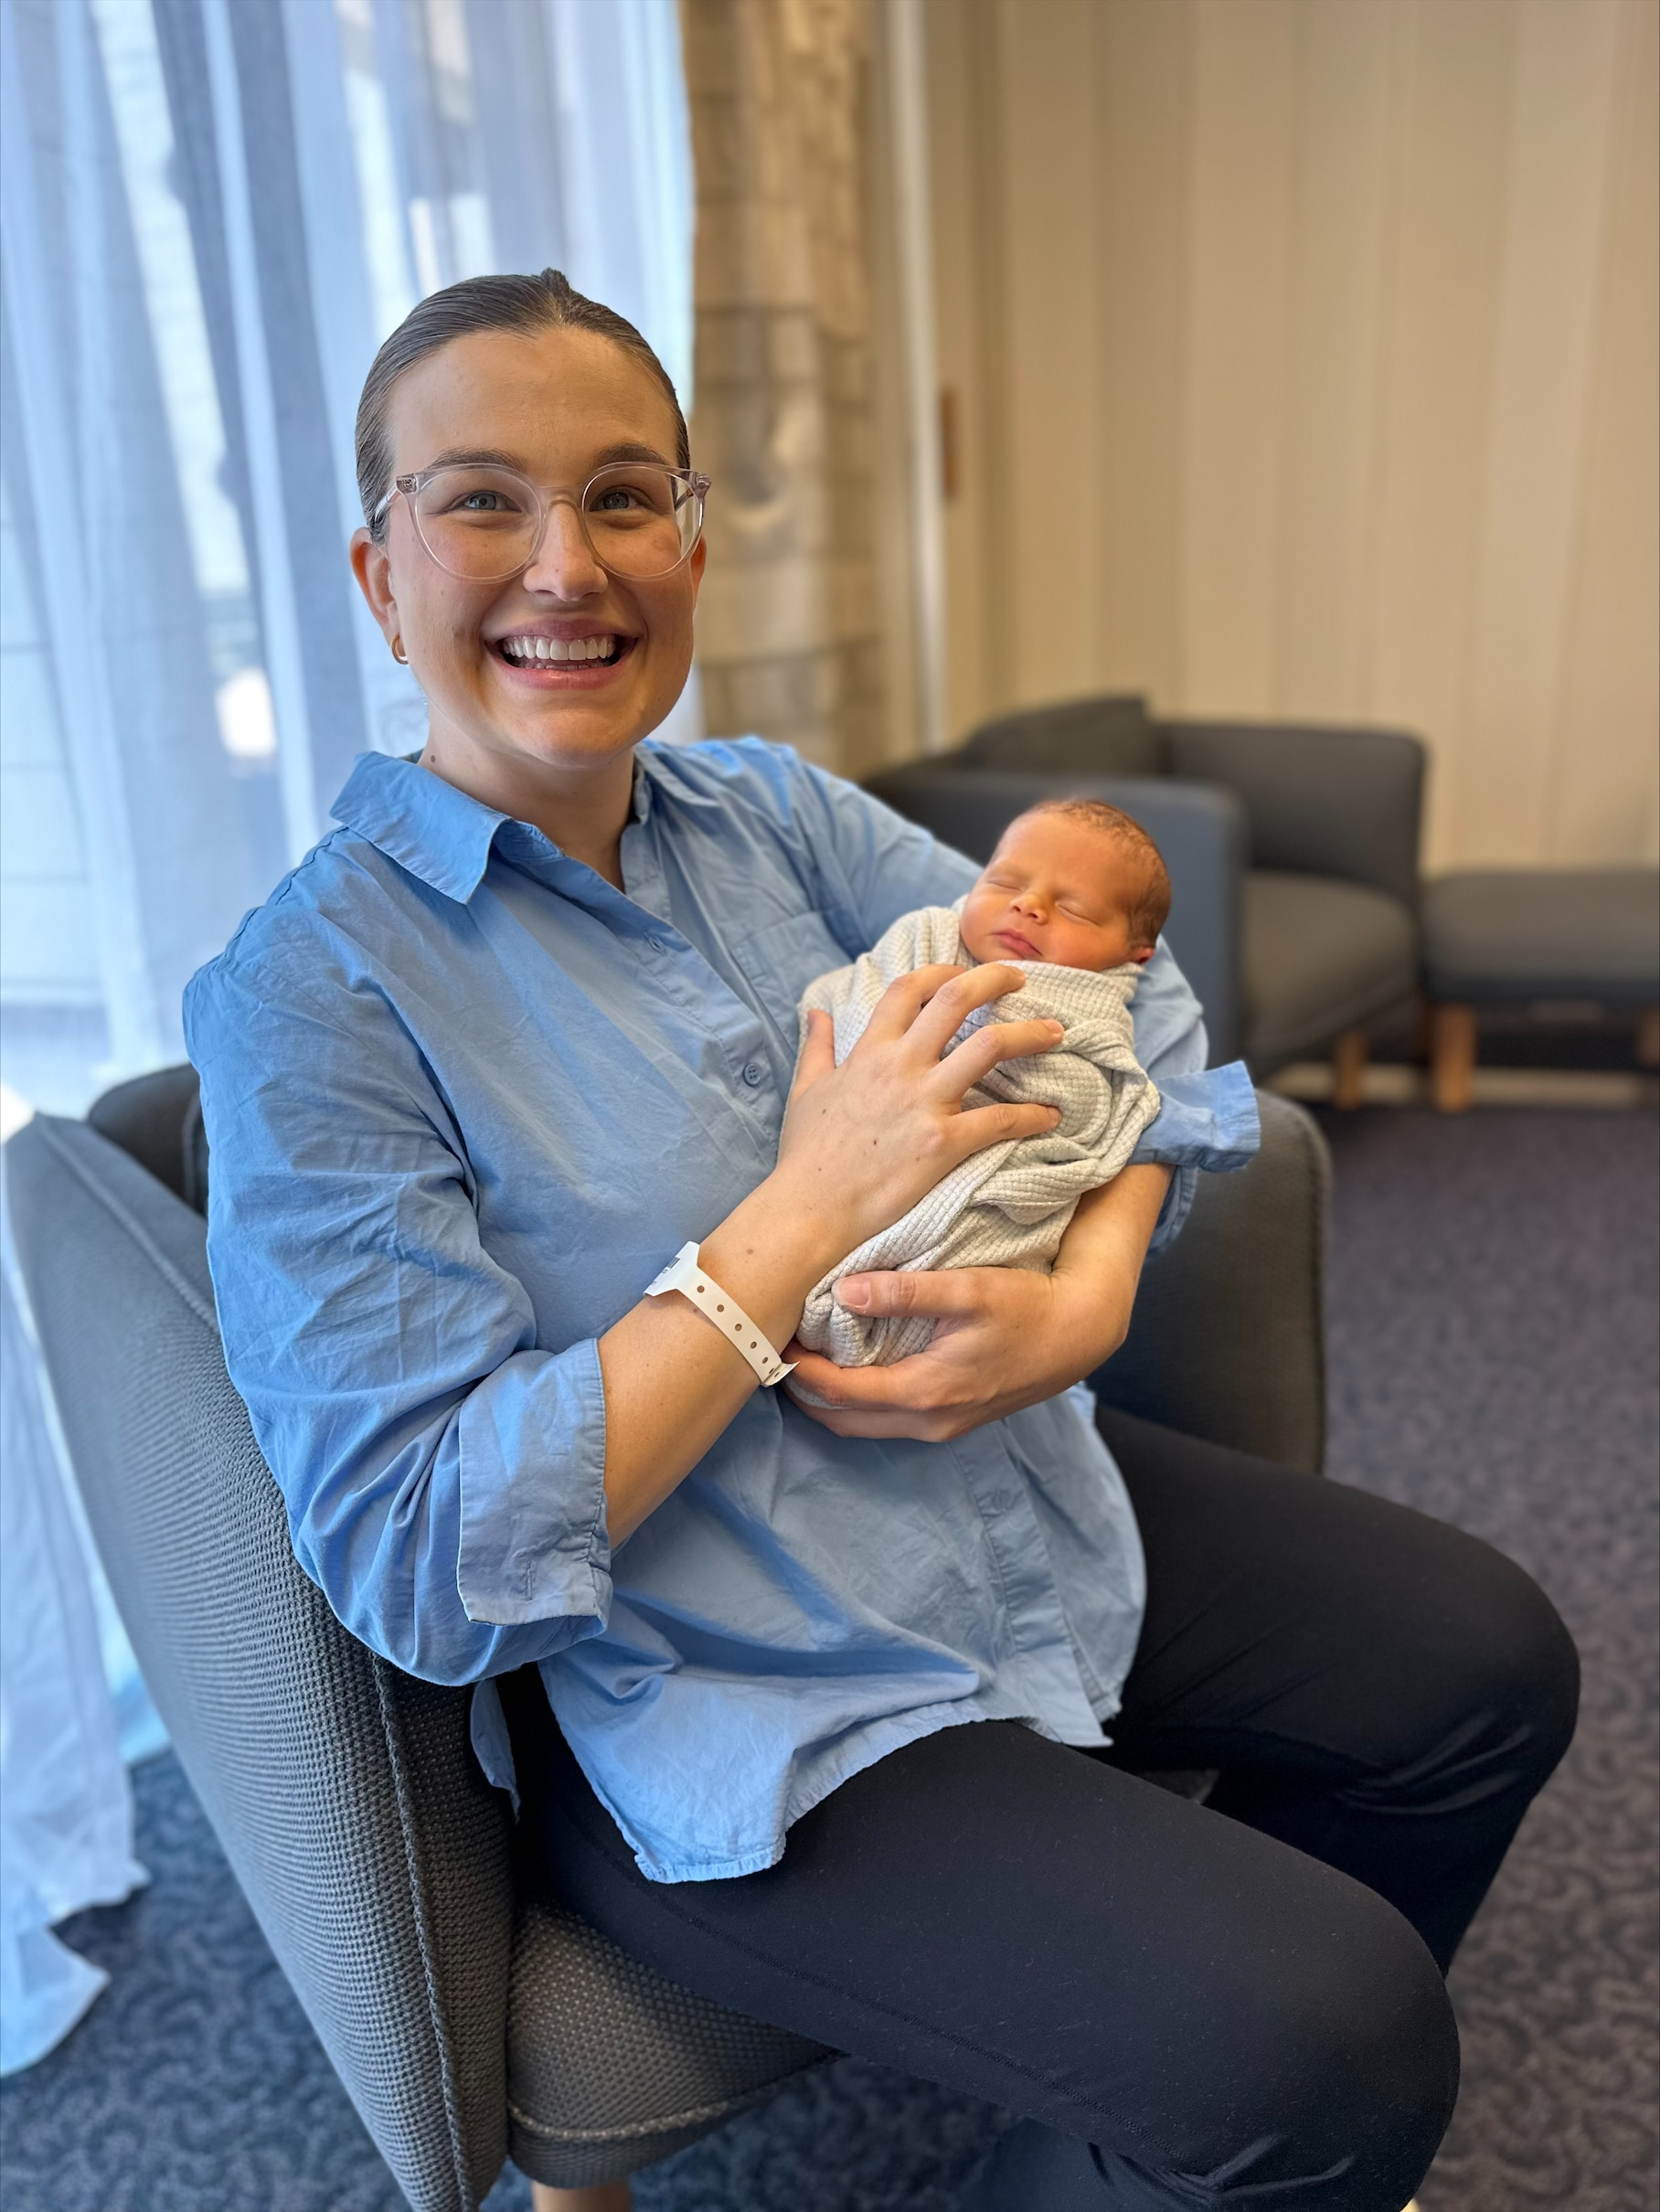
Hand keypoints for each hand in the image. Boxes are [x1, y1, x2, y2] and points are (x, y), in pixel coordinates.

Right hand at [774, 963, 1063, 1262]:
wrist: (810, 1208)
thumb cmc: (806, 1155)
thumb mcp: (805, 1090)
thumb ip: (816, 1047)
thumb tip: (814, 1012)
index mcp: (869, 1052)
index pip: (910, 989)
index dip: (941, 971)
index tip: (963, 972)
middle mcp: (900, 1066)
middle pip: (957, 999)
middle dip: (995, 979)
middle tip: (1021, 980)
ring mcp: (924, 1102)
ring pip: (989, 1046)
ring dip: (1029, 1034)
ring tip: (1054, 1032)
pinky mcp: (942, 1142)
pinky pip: (999, 1120)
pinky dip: (1032, 1115)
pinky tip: (1051, 1116)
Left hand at [782, 1164, 1173, 1440]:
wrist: (1081, 1332)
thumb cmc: (1027, 1306)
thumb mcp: (968, 1290)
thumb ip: (905, 1292)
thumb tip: (845, 1291)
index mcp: (924, 1392)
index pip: (838, 1392)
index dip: (800, 1369)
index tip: (776, 1338)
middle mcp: (928, 1421)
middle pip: (842, 1420)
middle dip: (806, 1391)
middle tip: (780, 1350)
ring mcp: (942, 1426)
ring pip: (864, 1425)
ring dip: (832, 1398)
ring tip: (808, 1356)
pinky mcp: (953, 1418)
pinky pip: (889, 1419)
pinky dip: (861, 1401)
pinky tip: (854, 1365)